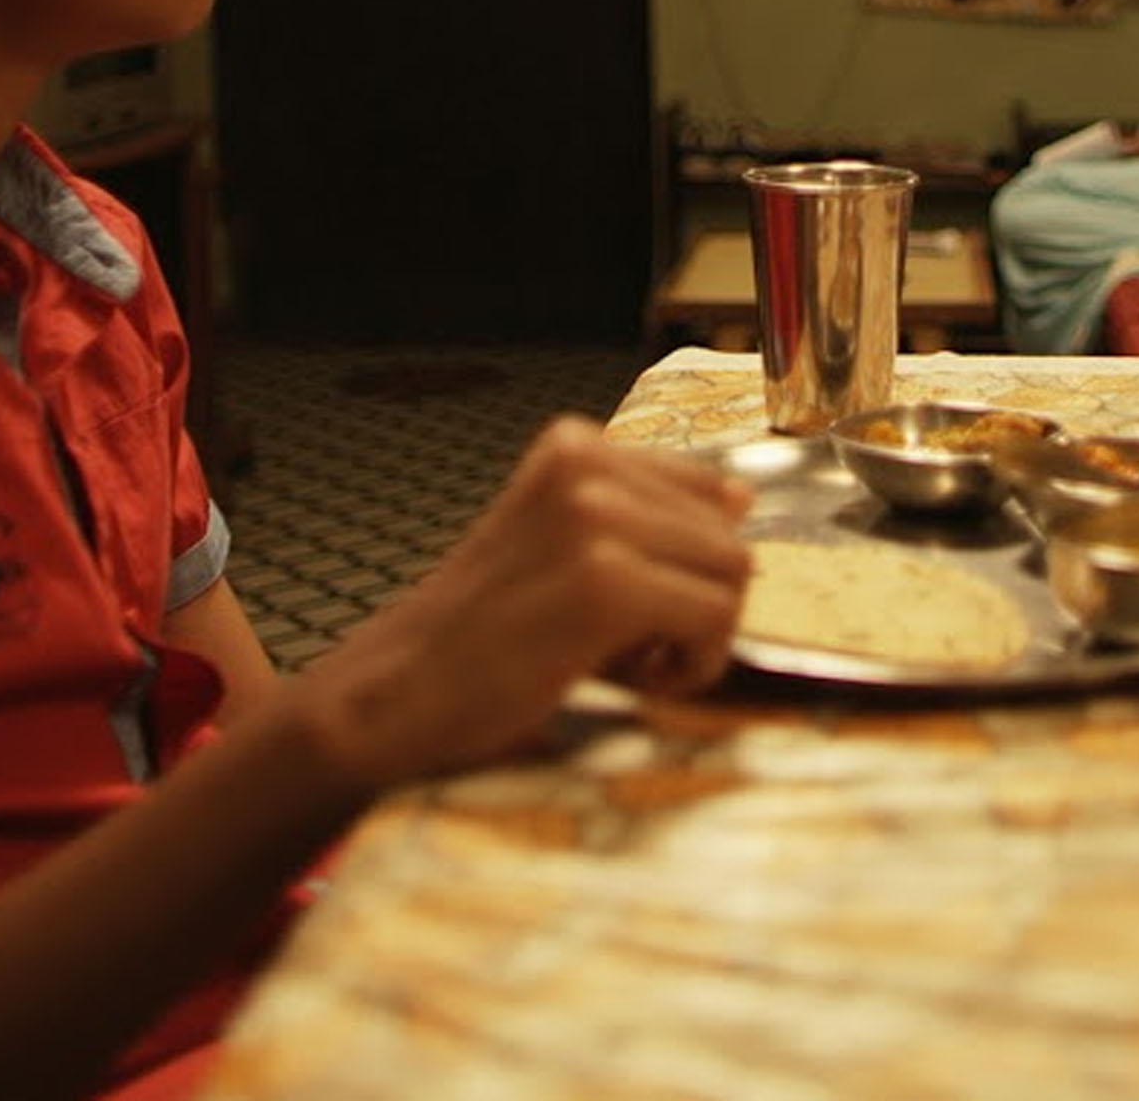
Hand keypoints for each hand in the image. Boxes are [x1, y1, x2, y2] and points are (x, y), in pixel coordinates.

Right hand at [288, 418, 751, 790]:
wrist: (394, 694)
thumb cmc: (481, 634)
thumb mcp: (562, 547)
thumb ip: (644, 515)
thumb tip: (743, 495)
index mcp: (574, 444)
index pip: (709, 489)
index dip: (687, 564)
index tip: (635, 605)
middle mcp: (585, 464)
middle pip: (728, 533)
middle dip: (697, 601)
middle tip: (629, 646)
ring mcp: (595, 517)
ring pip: (733, 571)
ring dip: (698, 635)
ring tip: (630, 662)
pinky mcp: (605, 581)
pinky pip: (716, 616)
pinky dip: (695, 664)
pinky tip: (634, 679)